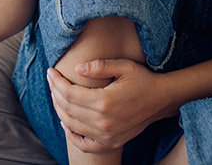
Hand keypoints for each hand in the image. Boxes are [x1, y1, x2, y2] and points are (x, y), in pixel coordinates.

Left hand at [47, 59, 169, 153]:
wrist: (161, 100)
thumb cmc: (142, 79)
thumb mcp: (123, 66)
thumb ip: (99, 66)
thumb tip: (77, 68)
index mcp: (104, 101)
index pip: (69, 93)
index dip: (57, 82)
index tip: (50, 71)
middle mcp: (103, 121)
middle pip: (67, 108)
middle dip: (55, 93)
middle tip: (51, 80)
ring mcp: (107, 135)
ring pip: (71, 125)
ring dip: (60, 110)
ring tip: (56, 96)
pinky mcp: (110, 142)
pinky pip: (84, 144)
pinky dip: (71, 135)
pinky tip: (66, 122)